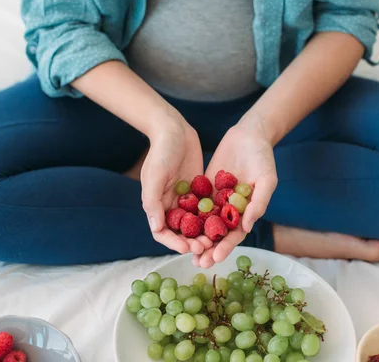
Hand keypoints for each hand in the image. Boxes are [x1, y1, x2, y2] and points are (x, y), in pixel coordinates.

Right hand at [141, 118, 212, 254]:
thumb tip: (156, 228)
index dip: (174, 242)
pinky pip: (207, 208)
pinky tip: (226, 223)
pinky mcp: (199, 190)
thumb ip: (153, 202)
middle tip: (206, 247)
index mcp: (156, 205)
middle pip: (181, 231)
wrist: (174, 129)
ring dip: (204, 233)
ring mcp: (186, 199)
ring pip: (196, 223)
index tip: (187, 248)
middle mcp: (170, 205)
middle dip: (192, 241)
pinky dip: (214, 217)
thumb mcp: (154, 176)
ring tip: (216, 240)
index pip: (163, 232)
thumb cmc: (161, 152)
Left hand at [194, 124, 277, 267]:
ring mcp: (217, 200)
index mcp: (247, 212)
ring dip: (196, 238)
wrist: (249, 135)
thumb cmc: (263, 158)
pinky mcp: (206, 188)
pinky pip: (195, 205)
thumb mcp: (266, 179)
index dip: (226, 247)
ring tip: (185, 252)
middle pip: (218, 234)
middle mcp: (231, 210)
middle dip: (208, 249)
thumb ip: (258, 202)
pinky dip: (187, 216)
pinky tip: (176, 226)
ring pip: (204, 223)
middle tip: (198, 263)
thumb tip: (247, 227)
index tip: (216, 258)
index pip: (235, 235)